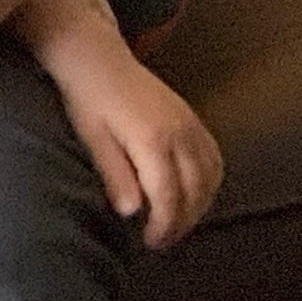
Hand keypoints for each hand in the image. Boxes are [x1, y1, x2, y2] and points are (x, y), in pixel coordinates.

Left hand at [58, 52, 224, 247]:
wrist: (97, 58)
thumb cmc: (87, 98)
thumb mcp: (92, 138)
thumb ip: (114, 175)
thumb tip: (132, 212)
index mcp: (152, 139)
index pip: (169, 196)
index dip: (164, 225)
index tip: (151, 242)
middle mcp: (180, 132)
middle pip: (195, 190)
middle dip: (182, 222)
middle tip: (162, 240)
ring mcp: (191, 123)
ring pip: (211, 176)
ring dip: (199, 205)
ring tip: (176, 222)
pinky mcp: (193, 118)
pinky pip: (214, 157)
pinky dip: (210, 182)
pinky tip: (194, 194)